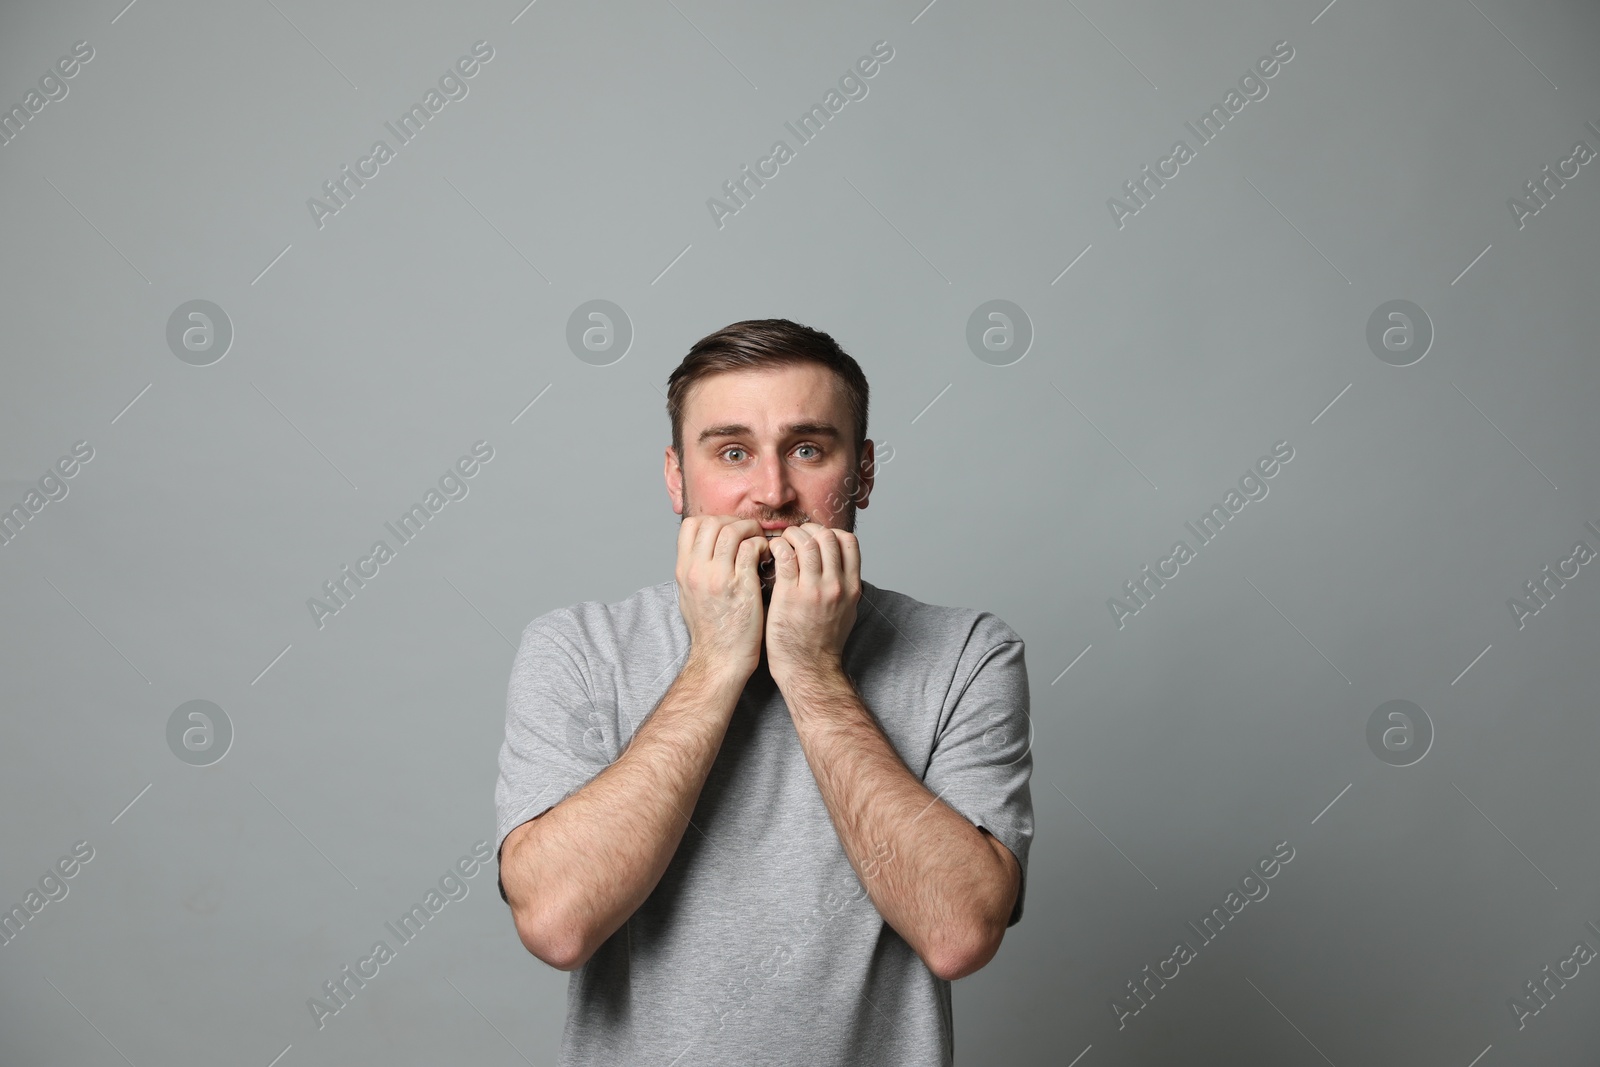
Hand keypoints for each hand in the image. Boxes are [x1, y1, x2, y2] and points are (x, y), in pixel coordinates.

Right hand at [675, 516, 771, 683]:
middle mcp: (697, 570)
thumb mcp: (689, 596)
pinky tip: (766, 557)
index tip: (729, 531)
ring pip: (733, 530)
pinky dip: (762, 546)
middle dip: (735, 522)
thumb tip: (703, 550)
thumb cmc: (709, 630)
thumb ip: (694, 570)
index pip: (691, 525)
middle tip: (749, 533)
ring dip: (751, 530)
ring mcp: (719, 578)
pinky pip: (751, 549)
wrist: (720, 659)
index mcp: (684, 570)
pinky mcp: (741, 586)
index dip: (713, 521)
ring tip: (760, 542)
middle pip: (713, 522)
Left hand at [764, 522, 860, 685]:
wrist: (808, 670)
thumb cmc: (823, 643)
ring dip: (791, 535)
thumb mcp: (847, 612)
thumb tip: (840, 566)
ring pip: (806, 542)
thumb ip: (844, 587)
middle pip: (827, 536)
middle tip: (794, 536)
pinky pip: (785, 556)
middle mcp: (836, 586)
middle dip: (809, 530)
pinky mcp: (790, 595)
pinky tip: (771, 552)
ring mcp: (813, 590)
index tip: (815, 538)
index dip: (830, 532)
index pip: (849, 541)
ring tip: (781, 542)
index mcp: (851, 587)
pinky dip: (777, 546)